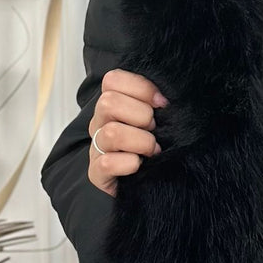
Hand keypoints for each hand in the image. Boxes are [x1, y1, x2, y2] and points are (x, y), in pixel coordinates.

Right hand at [87, 69, 168, 196]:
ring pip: (111, 133)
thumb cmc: (154, 146)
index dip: (141, 87)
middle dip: (141, 115)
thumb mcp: (157, 119)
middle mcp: (100, 123)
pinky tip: (140, 165)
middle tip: (154, 129)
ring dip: (140, 141)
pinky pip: (107, 163)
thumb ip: (157, 102)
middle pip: (108, 102)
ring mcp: (96, 147)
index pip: (113, 79)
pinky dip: (129, 163)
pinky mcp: (97, 173)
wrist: (151, 182)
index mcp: (113, 104)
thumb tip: (166, 96)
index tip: (162, 103)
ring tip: (152, 150)